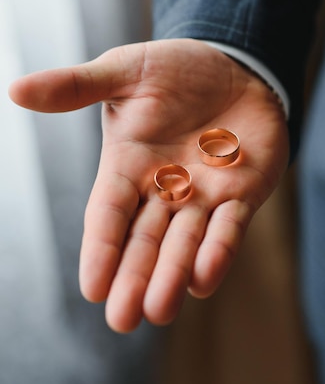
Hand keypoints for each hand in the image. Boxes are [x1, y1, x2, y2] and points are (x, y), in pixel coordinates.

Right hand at [9, 39, 288, 331]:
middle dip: (134, 278)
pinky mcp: (242, 192)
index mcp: (128, 165)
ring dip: (173, 276)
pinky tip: (204, 279)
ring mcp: (204, 195)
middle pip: (144, 240)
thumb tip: (15, 89)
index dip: (100, 248)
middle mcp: (163, 189)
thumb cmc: (173, 69)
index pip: (108, 214)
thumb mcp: (123, 71)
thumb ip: (77, 87)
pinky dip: (219, 251)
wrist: (232, 64)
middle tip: (121, 319)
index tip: (91, 287)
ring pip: (185, 243)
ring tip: (159, 311)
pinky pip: (230, 227)